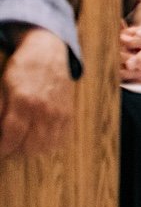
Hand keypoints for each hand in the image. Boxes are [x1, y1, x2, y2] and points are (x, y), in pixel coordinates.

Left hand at [0, 27, 74, 156]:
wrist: (49, 54)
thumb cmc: (23, 68)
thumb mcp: (3, 85)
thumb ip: (0, 108)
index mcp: (24, 102)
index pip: (11, 137)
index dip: (3, 149)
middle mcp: (44, 110)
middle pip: (30, 147)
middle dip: (15, 152)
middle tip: (8, 147)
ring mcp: (58, 113)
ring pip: (46, 146)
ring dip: (31, 150)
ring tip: (21, 145)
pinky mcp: (67, 114)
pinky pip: (60, 139)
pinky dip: (48, 145)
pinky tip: (37, 140)